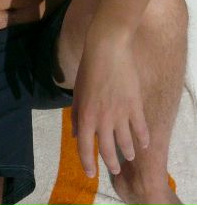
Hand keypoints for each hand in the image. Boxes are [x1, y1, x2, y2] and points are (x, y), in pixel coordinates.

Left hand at [72, 40, 149, 177]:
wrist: (107, 48)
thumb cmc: (88, 67)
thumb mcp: (77, 91)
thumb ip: (77, 115)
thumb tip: (76, 135)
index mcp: (85, 115)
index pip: (85, 148)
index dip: (87, 163)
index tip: (91, 174)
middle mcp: (102, 118)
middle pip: (106, 150)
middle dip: (110, 163)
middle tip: (113, 168)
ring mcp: (120, 113)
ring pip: (125, 143)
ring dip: (127, 152)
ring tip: (128, 156)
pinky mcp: (135, 106)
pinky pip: (141, 129)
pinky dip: (143, 139)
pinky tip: (144, 144)